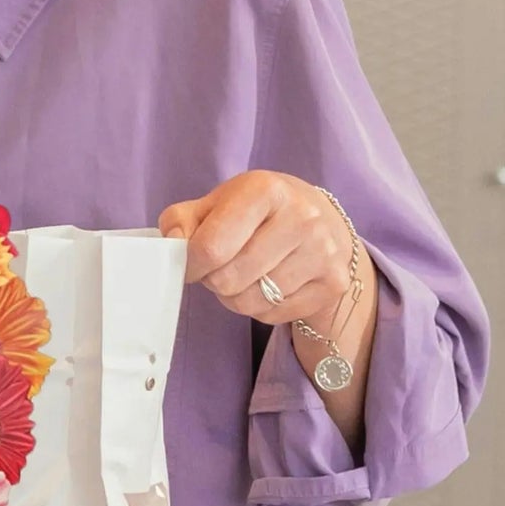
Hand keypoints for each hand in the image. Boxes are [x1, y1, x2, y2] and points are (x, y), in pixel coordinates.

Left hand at [158, 171, 363, 328]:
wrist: (322, 222)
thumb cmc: (258, 213)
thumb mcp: (217, 203)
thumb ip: (182, 220)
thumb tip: (171, 245)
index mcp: (266, 190)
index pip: (211, 247)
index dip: (190, 264)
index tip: (192, 263)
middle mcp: (302, 218)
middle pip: (228, 280)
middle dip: (214, 279)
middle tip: (223, 265)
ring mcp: (323, 252)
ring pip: (249, 302)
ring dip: (236, 295)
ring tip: (246, 273)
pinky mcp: (333, 283)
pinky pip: (272, 315)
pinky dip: (260, 307)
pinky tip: (270, 284)